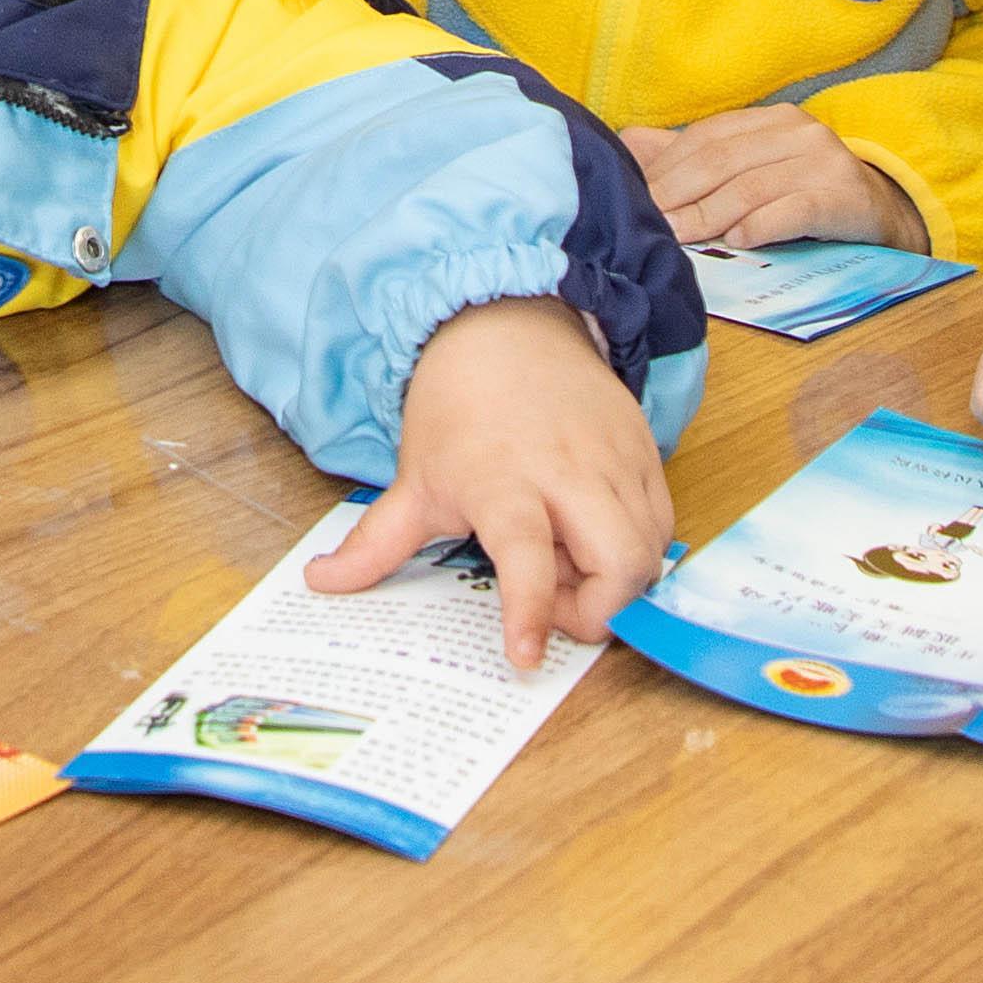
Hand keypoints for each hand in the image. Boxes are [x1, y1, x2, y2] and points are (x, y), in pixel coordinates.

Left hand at [315, 296, 671, 665]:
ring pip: (649, 550)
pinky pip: (662, 524)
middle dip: (600, 609)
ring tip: (567, 554)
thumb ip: (375, 544)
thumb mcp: (414, 479)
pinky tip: (592, 531)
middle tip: (555, 597)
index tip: (526, 657)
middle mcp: (569, 472)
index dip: (532, 611)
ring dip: (616, 579)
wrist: (508, 325)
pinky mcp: (646, 453)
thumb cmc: (460, 408)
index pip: (526, 556)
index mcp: (503, 481)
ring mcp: (615, 461)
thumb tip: (321, 583)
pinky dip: (634, 547)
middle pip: (619, 562)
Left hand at [617, 105, 920, 252]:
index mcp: (772, 119)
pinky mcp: (846, 197)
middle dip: (681, 192)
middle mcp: (800, 131)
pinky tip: (738, 242)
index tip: (638, 197)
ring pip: (753, 187)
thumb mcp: (755, 168)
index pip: (708, 137)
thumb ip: (695, 156)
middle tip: (653, 223)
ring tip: (680, 238)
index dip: (669, 167)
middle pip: (725, 160)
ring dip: (710, 216)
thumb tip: (629, 141)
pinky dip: (763, 226)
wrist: (883, 215)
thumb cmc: (807, 192)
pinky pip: (795, 209)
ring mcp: (826, 162)